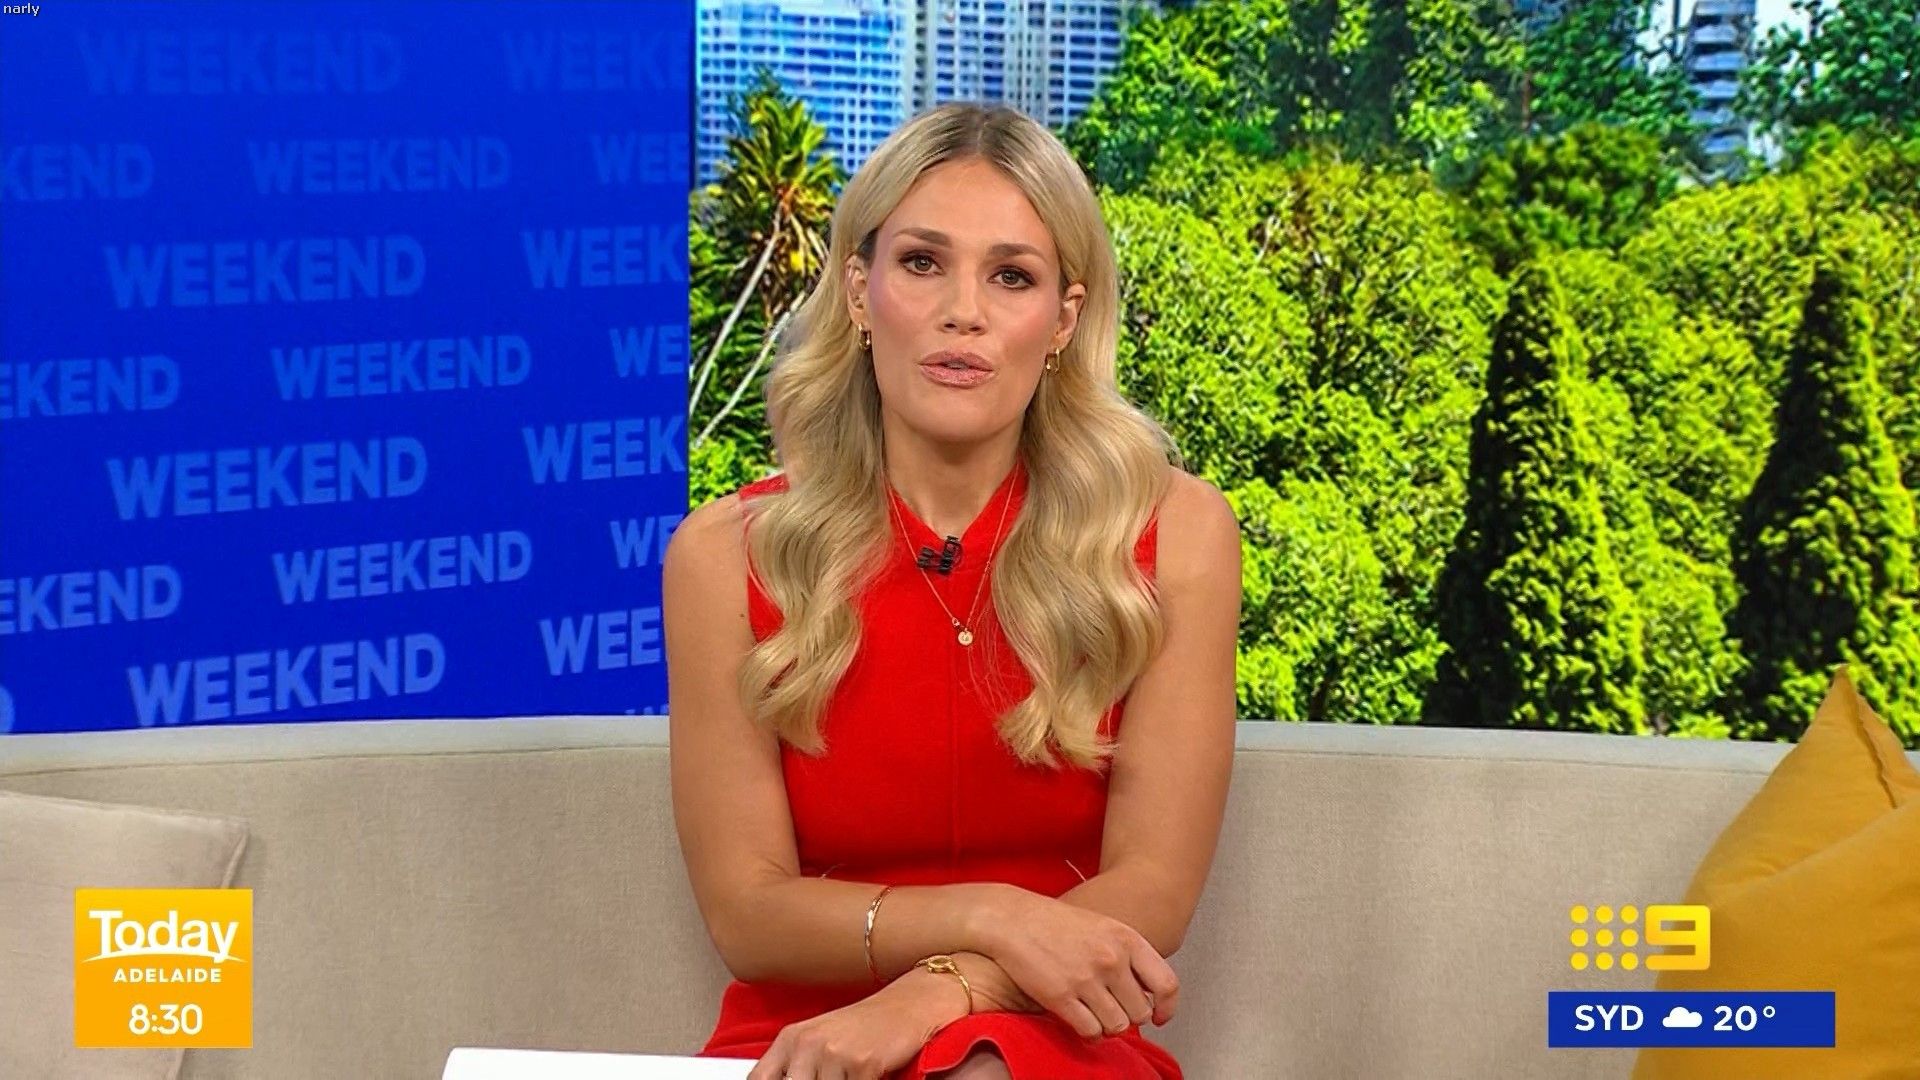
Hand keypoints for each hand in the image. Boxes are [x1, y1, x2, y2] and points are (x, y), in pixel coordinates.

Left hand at [746, 973, 953, 1079]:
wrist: (913, 1004)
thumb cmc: (870, 1025)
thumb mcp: (822, 1042)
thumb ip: (799, 1067)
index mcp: (791, 1039)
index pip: (759, 1079)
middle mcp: (807, 1044)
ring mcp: (835, 1054)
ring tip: (852, 1077)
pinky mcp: (863, 1065)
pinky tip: (872, 1077)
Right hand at [976, 890, 1178, 1039]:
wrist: (1012, 919)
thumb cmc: (1055, 923)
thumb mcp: (1103, 927)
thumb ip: (1127, 955)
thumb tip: (1147, 991)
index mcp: (1126, 939)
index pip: (1167, 983)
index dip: (1167, 1007)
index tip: (1159, 1016)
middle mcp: (1110, 959)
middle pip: (1141, 1011)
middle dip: (1129, 1017)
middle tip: (1115, 1011)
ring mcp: (1086, 978)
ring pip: (1118, 1026)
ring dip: (1109, 1028)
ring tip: (1098, 1018)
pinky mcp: (1061, 997)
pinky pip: (1090, 1031)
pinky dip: (1090, 1034)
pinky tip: (1083, 1024)